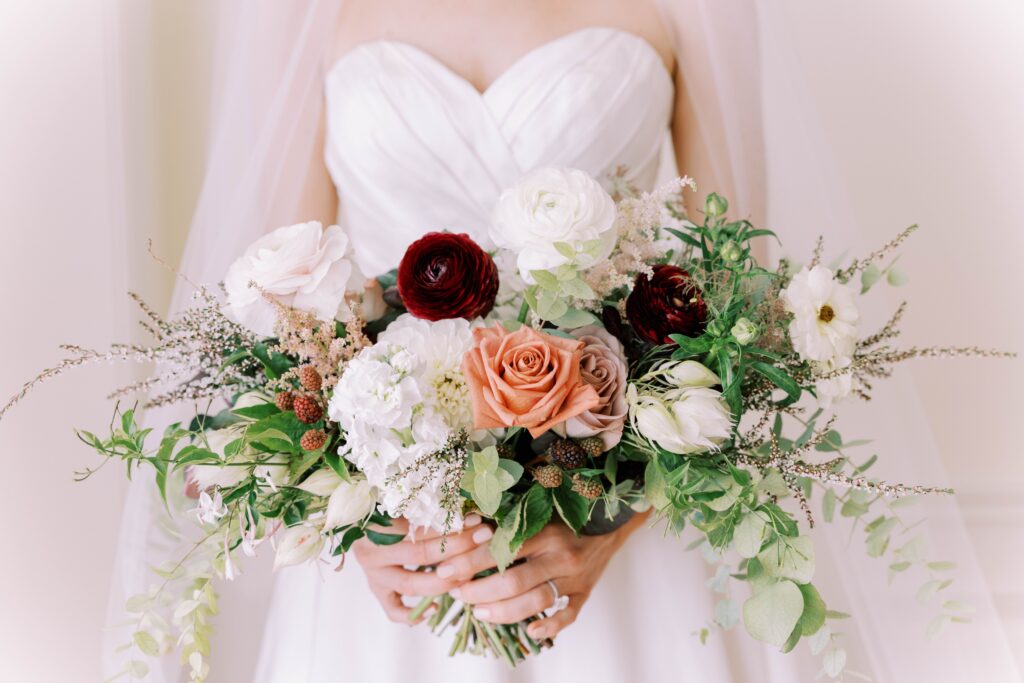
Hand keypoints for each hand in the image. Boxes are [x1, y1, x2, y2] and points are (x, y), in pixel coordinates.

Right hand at [351, 514, 493, 624]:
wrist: (355, 517)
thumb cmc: (384, 503)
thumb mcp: (402, 500)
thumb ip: (428, 506)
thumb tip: (468, 507)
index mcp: (377, 524)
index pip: (421, 528)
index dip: (451, 525)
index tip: (478, 521)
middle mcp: (373, 552)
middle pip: (420, 555)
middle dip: (457, 549)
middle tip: (482, 541)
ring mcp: (373, 574)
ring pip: (410, 584)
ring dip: (444, 581)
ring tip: (469, 574)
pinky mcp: (375, 589)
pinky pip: (393, 609)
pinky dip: (412, 614)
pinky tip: (433, 610)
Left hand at [441, 511, 648, 640]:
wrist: (611, 520)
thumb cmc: (565, 514)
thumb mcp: (538, 510)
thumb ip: (509, 522)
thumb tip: (467, 530)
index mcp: (546, 529)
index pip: (501, 549)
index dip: (469, 562)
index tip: (446, 571)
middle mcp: (561, 554)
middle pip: (514, 580)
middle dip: (480, 591)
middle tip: (459, 594)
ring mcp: (575, 576)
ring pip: (536, 601)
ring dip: (503, 611)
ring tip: (479, 612)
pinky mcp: (585, 592)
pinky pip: (568, 614)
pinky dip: (549, 626)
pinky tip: (529, 631)